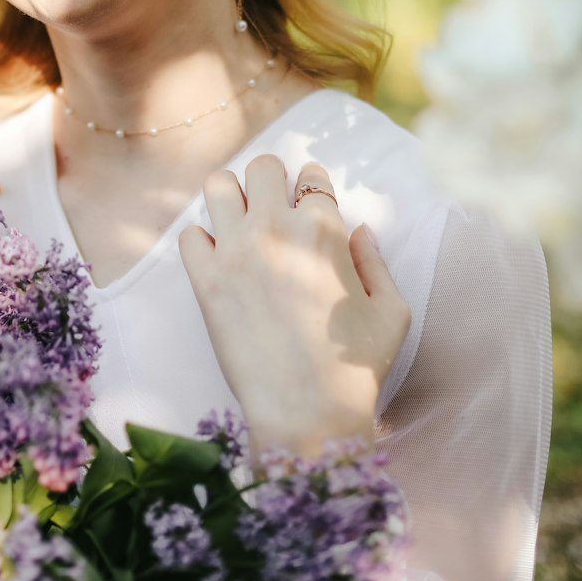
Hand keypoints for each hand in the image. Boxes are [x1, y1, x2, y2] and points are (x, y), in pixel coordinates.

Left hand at [178, 154, 410, 466]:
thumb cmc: (356, 367)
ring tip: (239, 223)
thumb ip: (376, 261)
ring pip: (218, 186)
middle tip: (273, 208)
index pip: (310, 176)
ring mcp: (236, 250)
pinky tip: (219, 261)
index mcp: (324, 229)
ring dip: (231, 197)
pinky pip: (189, 234)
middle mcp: (276, 228)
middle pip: (262, 166)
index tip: (307, 206)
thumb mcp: (391, 311)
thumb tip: (358, 230)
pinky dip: (202, 242)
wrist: (307, 413)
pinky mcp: (206, 280)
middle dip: (270, 180)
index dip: (311, 189)